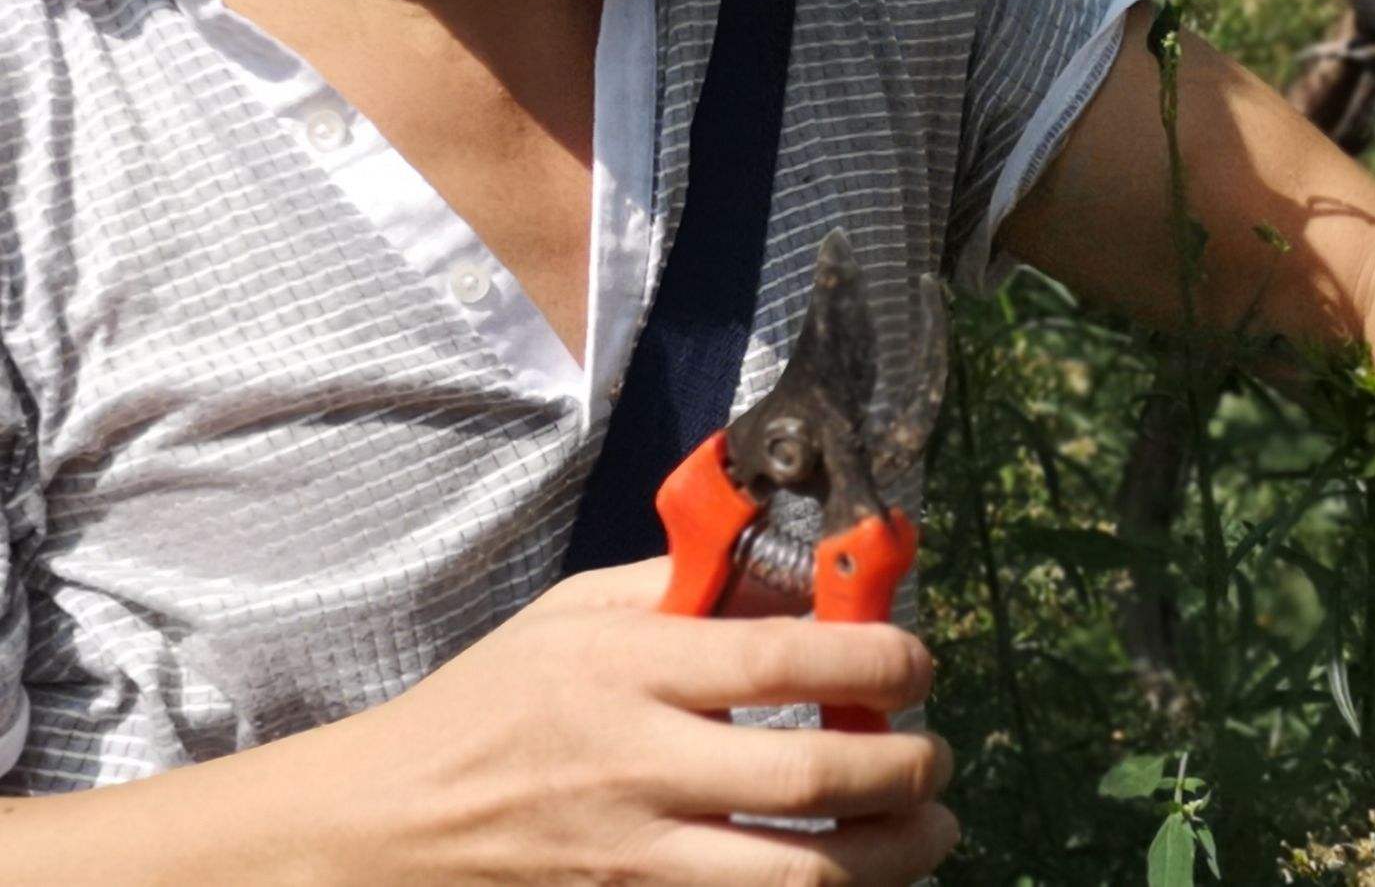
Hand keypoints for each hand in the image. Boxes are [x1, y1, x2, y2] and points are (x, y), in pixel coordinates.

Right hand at [312, 556, 958, 885]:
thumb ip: (677, 584)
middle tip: (940, 757)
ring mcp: (630, 860)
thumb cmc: (486, 703)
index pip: (775, 656)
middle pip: (805, 774)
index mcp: (626, 668)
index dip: (871, 654)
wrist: (381, 830)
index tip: (922, 659)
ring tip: (933, 831)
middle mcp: (636, 765)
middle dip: (903, 768)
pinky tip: (851, 881)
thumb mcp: (571, 612)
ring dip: (889, 859)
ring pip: (792, 876)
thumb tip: (791, 571)